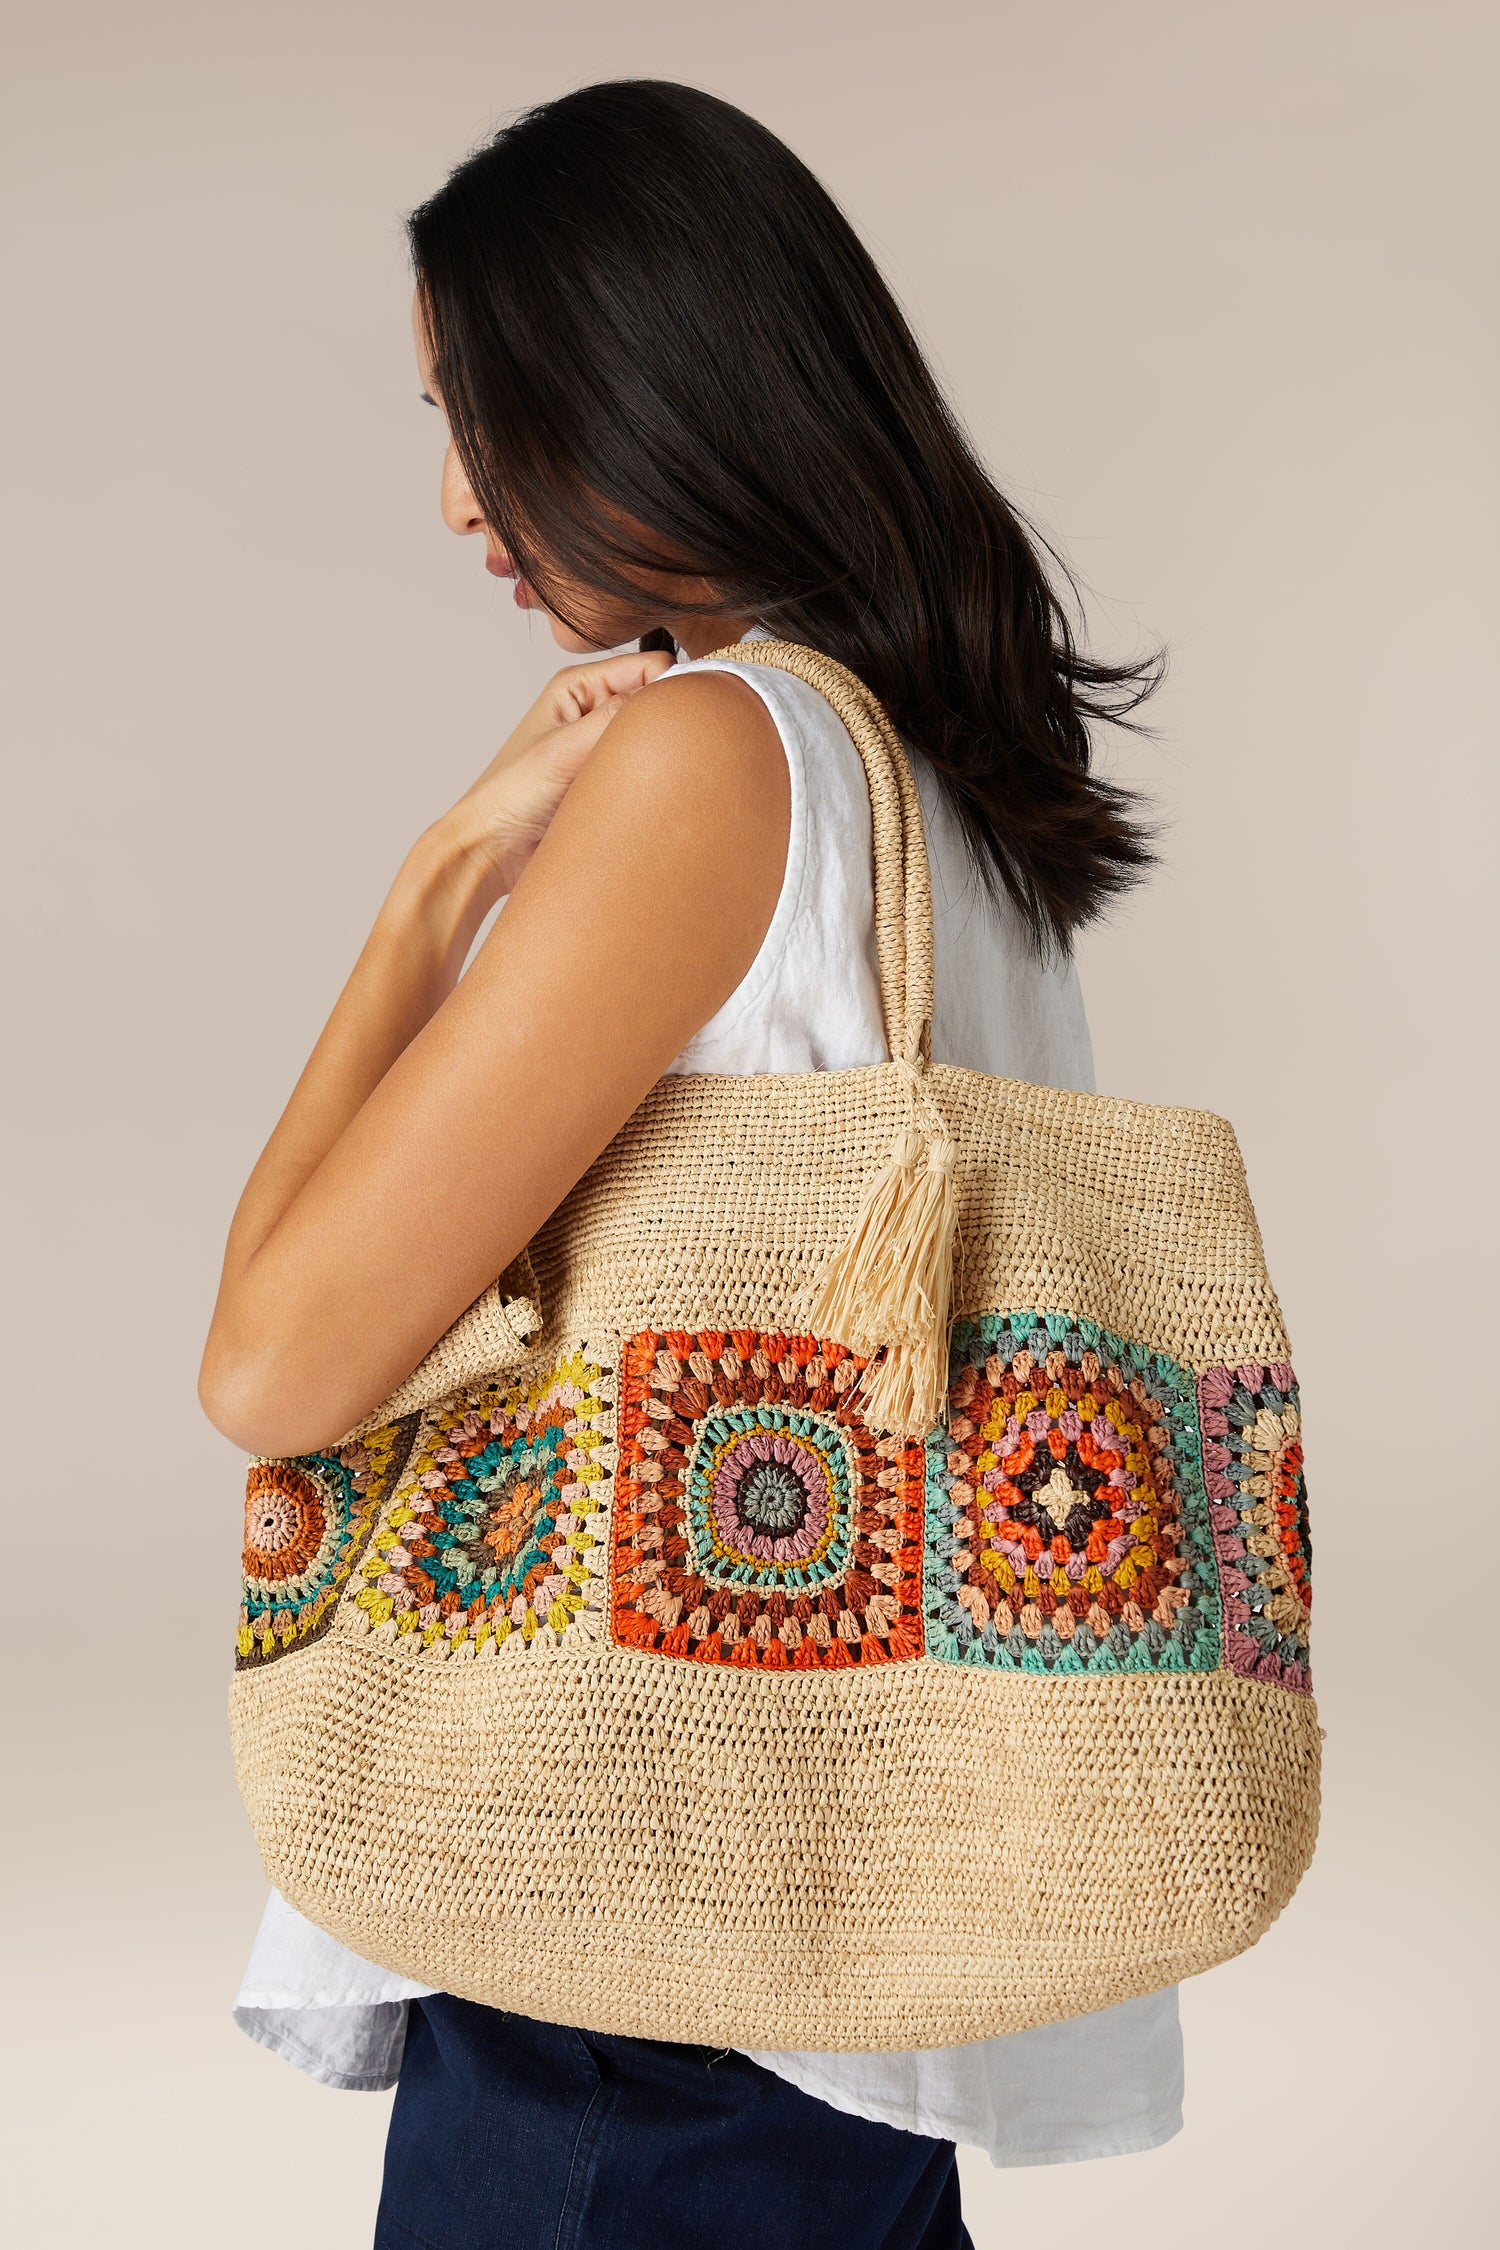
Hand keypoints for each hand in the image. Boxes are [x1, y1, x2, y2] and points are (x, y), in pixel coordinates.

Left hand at [427, 649, 674, 917]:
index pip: (651, 666)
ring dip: (659, 758)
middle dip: (668, 724)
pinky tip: (645, 796)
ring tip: (648, 779)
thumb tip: (667, 694)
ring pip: (655, 739)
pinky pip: (647, 771)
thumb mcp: (563, 750)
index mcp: (580, 687)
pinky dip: (652, 782)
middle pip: (657, 701)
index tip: (679, 718)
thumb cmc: (509, 796)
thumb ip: (613, 718)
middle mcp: (594, 709)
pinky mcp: (608, 777)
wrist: (493, 849)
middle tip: (667, 754)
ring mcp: (602, 745)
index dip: (672, 685)